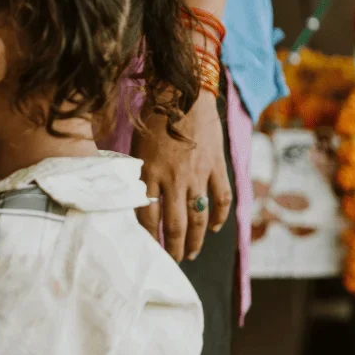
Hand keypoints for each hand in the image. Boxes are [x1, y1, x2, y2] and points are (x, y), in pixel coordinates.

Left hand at [130, 94, 231, 261]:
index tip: (146, 250)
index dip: (147, 238)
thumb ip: (137, 174)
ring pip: (199, 217)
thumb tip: (133, 198)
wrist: (183, 93)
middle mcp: (174, 179)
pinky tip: (215, 227)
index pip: (147, 217)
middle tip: (173, 261)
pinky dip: (219, 216)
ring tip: (192, 253)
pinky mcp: (216, 166)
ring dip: (197, 239)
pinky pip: (221, 198)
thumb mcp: (135, 147)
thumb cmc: (152, 117)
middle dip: (174, 248)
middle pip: (175, 225)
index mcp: (149, 174)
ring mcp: (198, 174)